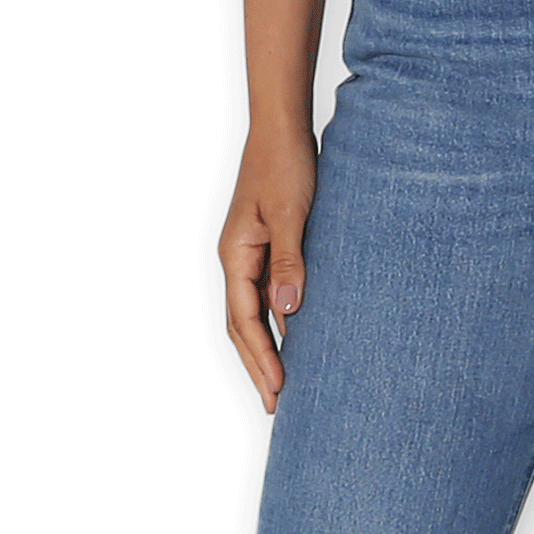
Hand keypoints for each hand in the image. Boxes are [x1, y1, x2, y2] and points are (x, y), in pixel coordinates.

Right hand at [219, 125, 317, 409]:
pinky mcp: (267, 245)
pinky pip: (268, 294)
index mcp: (236, 255)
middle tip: (277, 405)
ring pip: (254, 313)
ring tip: (283, 383)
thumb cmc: (284, 164)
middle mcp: (238, 259)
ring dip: (267, 349)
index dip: (262, 358)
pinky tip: (297, 337)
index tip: (279, 389)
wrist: (281, 128)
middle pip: (243, 325)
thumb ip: (289, 261)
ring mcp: (250, 253)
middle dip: (258, 365)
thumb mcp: (289, 214)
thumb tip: (289, 311)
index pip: (245, 320)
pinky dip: (279, 322)